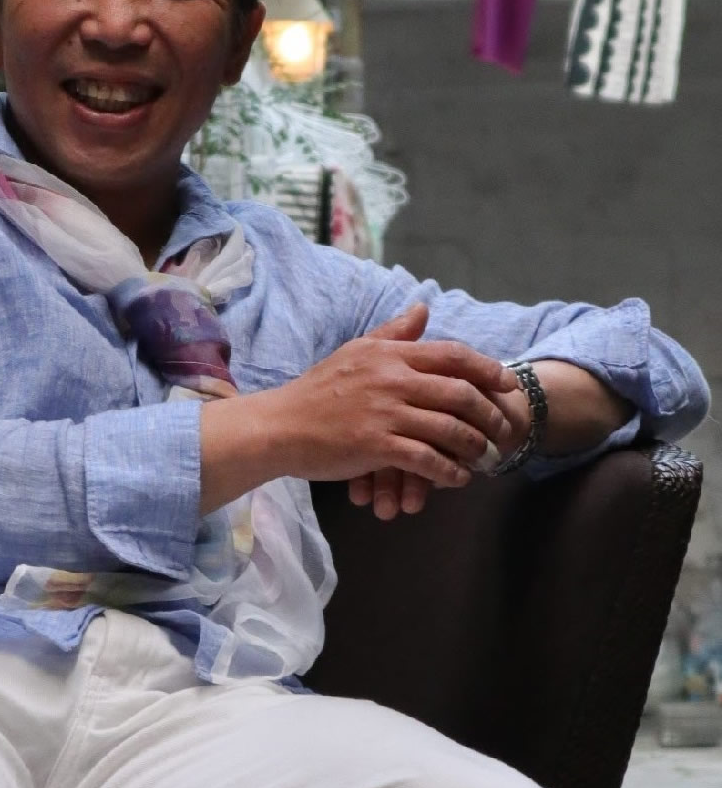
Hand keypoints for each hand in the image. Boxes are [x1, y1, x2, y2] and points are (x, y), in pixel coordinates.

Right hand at [271, 302, 517, 490]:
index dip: (488, 369)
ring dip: (476, 446)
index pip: (451, 354)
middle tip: (503, 430)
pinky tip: (457, 478)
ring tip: (486, 458)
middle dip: (490, 414)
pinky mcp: (376, 445)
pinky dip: (449, 471)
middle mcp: (390, 379)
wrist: (280, 426)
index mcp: (388, 354)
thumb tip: (423, 309)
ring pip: (449, 428)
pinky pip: (427, 459)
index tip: (508, 384)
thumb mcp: (355, 351)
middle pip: (460, 392)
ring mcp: (384, 412)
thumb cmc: (317, 391)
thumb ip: (393, 332)